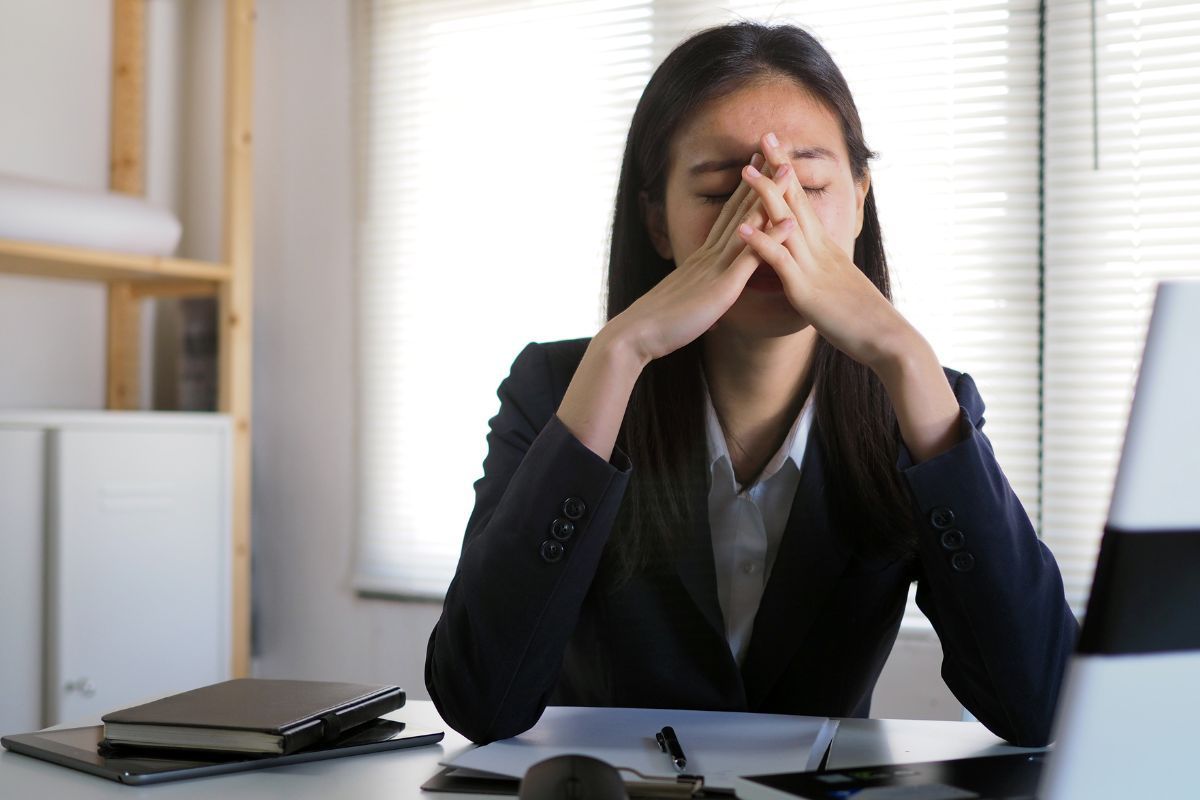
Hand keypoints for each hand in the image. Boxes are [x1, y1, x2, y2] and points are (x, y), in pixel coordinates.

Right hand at [612, 154, 796, 364]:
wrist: (637, 334)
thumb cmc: (658, 324)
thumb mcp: (684, 301)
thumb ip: (697, 292)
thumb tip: (706, 296)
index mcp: (701, 258)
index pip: (727, 218)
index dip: (743, 191)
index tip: (756, 167)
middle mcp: (709, 256)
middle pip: (738, 210)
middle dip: (759, 181)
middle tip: (776, 152)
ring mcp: (715, 268)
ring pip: (748, 225)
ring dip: (769, 198)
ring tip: (789, 172)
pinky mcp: (722, 287)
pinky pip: (750, 258)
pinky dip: (770, 238)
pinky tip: (789, 222)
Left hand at [735, 132, 910, 372]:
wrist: (886, 340)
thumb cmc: (861, 318)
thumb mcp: (838, 285)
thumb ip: (823, 269)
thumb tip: (813, 261)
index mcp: (824, 248)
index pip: (802, 203)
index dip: (788, 175)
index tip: (775, 149)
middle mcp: (819, 250)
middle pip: (795, 200)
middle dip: (778, 167)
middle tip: (764, 135)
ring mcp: (813, 268)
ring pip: (786, 224)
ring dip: (765, 195)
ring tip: (745, 170)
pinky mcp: (805, 291)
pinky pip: (781, 263)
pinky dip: (762, 243)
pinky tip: (743, 229)